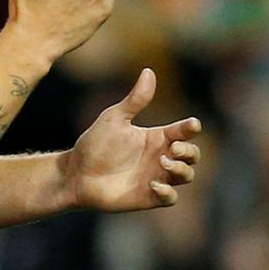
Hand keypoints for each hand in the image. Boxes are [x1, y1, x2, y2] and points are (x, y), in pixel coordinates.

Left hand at [62, 68, 201, 211]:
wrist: (76, 174)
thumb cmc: (95, 144)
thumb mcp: (115, 119)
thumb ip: (135, 100)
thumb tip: (149, 71)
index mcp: (156, 137)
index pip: (184, 131)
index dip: (191, 127)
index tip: (191, 125)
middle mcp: (160, 157)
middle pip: (192, 155)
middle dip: (189, 151)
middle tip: (172, 148)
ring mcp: (155, 177)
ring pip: (186, 176)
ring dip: (181, 170)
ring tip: (163, 163)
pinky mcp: (148, 197)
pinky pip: (170, 198)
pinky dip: (168, 192)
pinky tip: (153, 184)